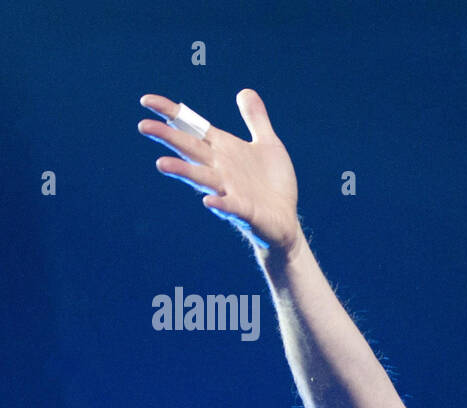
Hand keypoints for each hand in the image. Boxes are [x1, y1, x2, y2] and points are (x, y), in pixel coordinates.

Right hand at [138, 89, 301, 255]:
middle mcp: (221, 169)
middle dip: (169, 137)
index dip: (171, 113)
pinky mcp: (245, 211)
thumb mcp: (268, 144)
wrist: (286, 220)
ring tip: (161, 163)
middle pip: (190, 149)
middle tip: (144, 126)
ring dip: (182, 170)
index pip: (193, 127)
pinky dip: (219, 203)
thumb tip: (245, 91)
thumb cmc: (272, 184)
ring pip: (202, 177)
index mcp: (224, 150)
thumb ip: (256, 120)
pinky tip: (208, 200)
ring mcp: (230, 190)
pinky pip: (230, 206)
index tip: (146, 100)